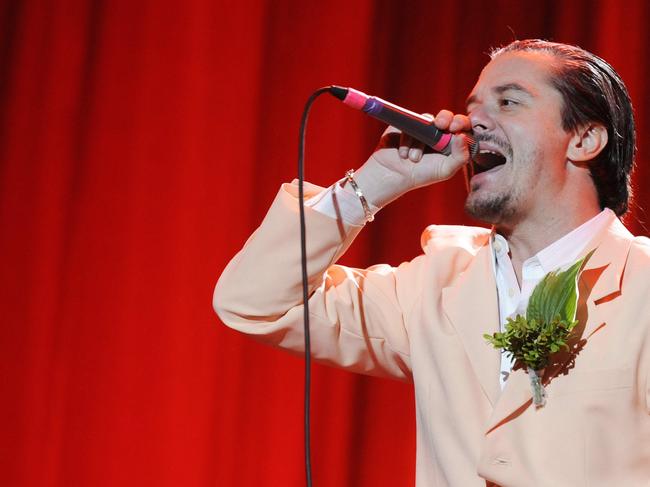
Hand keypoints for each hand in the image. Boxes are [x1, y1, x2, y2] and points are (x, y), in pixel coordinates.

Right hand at [352, 110, 471, 208]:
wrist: (392, 175)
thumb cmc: (421, 175)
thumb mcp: (445, 170)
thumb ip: (460, 156)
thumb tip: (463, 136)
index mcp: (451, 143)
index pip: (463, 128)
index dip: (462, 123)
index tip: (455, 129)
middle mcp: (437, 133)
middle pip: (448, 116)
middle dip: (446, 117)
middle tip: (441, 125)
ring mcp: (421, 128)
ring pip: (428, 121)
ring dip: (421, 141)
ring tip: (413, 159)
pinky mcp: (407, 124)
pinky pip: (410, 123)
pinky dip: (407, 140)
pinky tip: (403, 155)